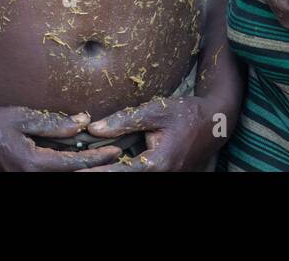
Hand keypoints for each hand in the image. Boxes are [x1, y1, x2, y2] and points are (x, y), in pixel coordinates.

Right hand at [0, 105, 120, 171]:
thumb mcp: (23, 117)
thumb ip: (53, 123)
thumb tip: (82, 122)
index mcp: (32, 163)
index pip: (72, 163)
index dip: (96, 158)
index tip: (114, 151)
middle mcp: (30, 177)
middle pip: (70, 175)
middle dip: (92, 167)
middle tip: (113, 156)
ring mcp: (25, 179)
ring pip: (60, 176)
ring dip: (79, 168)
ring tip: (99, 157)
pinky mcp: (21, 176)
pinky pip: (49, 173)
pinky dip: (65, 167)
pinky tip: (75, 158)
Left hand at [78, 94, 229, 171]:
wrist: (215, 123)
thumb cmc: (186, 114)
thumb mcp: (155, 111)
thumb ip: (125, 120)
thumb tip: (94, 129)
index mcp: (156, 164)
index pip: (117, 173)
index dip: (95, 173)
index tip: (74, 172)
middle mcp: (159, 176)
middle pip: (121, 178)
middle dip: (98, 172)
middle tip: (72, 169)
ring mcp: (162, 176)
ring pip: (128, 176)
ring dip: (108, 170)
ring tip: (83, 166)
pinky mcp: (161, 173)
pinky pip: (136, 172)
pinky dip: (119, 168)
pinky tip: (101, 162)